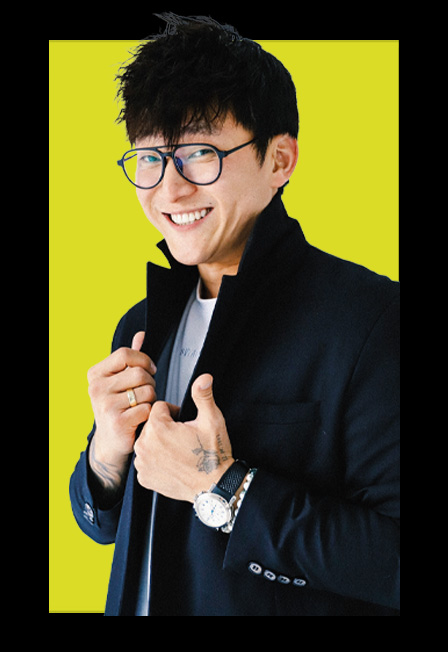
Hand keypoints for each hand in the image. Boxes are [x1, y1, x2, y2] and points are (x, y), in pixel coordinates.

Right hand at [87, 331, 156, 459]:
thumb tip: (141, 335)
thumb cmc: (118, 406)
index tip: (149, 369)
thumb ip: (130, 358)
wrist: (110, 441)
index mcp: (96, 374)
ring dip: (151, 399)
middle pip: (139, 373)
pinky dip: (150, 413)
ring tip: (141, 405)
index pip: (125, 354)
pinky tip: (142, 418)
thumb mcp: (119, 380)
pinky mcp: (118, 422)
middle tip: (145, 393)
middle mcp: (97, 388)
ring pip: (147, 391)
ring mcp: (106, 406)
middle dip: (150, 382)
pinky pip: (147, 409)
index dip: (143, 360)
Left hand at [134, 374, 233, 502]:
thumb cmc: (213, 455)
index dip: (174, 412)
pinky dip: (156, 460)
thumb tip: (203, 378)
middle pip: (150, 424)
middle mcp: (144, 445)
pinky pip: (145, 460)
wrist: (213, 486)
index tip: (184, 423)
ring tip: (178, 450)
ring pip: (147, 441)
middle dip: (165, 427)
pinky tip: (171, 463)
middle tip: (183, 438)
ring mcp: (142, 463)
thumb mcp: (212, 420)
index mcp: (158, 428)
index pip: (158, 407)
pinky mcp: (143, 477)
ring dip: (158, 443)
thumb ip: (203, 396)